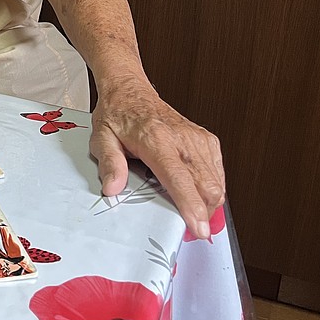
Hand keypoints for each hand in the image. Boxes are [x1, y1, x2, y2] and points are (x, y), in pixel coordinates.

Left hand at [91, 77, 224, 239]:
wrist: (130, 91)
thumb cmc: (118, 113)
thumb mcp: (102, 138)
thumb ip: (109, 164)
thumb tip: (112, 188)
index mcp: (156, 139)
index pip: (180, 178)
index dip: (192, 206)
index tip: (199, 228)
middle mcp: (182, 138)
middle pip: (207, 186)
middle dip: (204, 213)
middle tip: (190, 227)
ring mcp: (197, 138)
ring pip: (217, 182)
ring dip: (209, 203)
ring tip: (191, 211)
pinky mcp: (206, 140)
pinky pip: (218, 172)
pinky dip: (212, 188)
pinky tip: (196, 192)